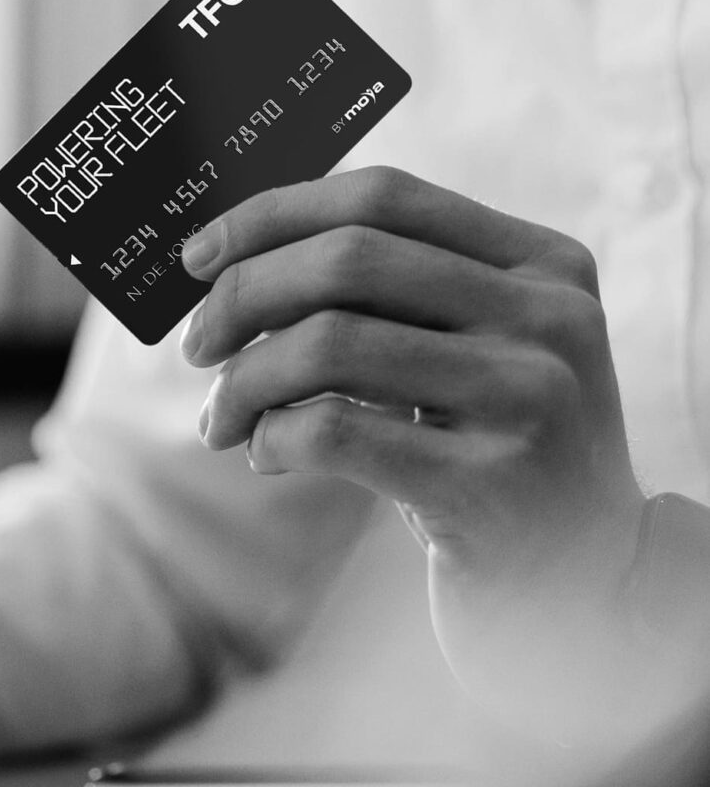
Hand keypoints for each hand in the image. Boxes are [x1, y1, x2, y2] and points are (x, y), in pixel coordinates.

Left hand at [179, 167, 646, 738]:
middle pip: (350, 258)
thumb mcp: (475, 350)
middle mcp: (550, 317)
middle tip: (197, 347)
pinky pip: (334, 431)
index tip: (200, 255)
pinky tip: (266, 458)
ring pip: (330, 343)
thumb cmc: (496, 453)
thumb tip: (237, 255)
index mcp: (544, 262)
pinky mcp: (490, 485)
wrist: (589, 590)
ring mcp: (528, 399)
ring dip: (246, 380)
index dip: (276, 214)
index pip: (385, 197)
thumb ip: (395, 292)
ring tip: (222, 418)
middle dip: (244, 295)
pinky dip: (274, 437)